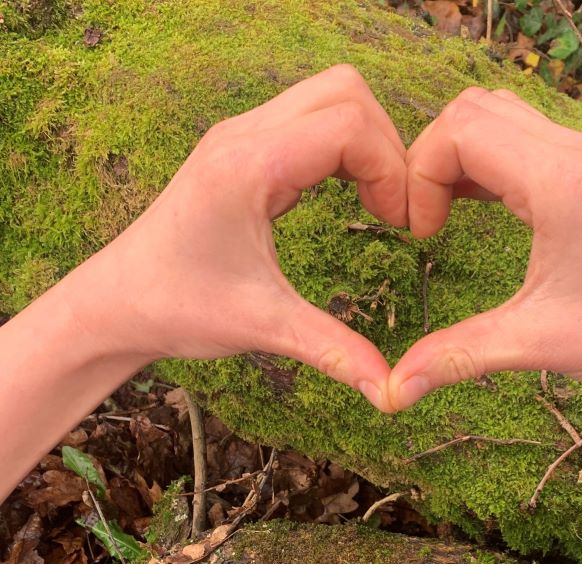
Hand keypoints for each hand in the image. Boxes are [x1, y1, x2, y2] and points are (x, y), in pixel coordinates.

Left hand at [65, 65, 405, 410]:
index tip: (400, 224)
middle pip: (346, 91)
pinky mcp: (243, 146)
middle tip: (393, 208)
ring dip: (367, 142)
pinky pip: (311, 116)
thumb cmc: (177, 307)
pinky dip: (343, 145)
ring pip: (331, 95)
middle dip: (387, 146)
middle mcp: (243, 134)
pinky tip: (347, 191)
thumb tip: (392, 389)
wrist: (117, 301)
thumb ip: (334, 350)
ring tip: (375, 200)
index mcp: (247, 166)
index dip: (392, 169)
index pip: (349, 125)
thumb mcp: (263, 327)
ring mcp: (241, 134)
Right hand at [388, 87, 581, 409]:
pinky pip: (527, 137)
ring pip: (501, 114)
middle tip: (427, 217)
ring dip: (462, 155)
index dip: (420, 175)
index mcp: (562, 182)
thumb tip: (393, 391)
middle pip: (475, 109)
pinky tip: (482, 204)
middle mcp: (579, 152)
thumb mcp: (534, 343)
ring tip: (448, 212)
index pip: (461, 130)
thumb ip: (455, 356)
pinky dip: (491, 160)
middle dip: (433, 157)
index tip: (422, 233)